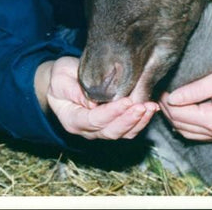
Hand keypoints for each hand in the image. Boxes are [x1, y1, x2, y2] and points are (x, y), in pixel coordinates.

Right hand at [36, 56, 159, 139]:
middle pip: (111, 132)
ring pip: (123, 134)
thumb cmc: (61, 77)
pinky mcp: (112, 125)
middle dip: (128, 119)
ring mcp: (100, 130)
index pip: (94, 120)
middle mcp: (87, 130)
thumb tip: (92, 102)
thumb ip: (73, 90)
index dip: (111, 112)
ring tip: (150, 107)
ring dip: (138, 122)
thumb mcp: (61, 77)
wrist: (64, 81)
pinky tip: (151, 108)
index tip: (126, 101)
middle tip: (142, 106)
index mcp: (72, 120)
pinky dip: (141, 121)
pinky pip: (129, 129)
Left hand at [158, 53, 211, 140]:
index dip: (166, 102)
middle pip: (182, 126)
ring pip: (190, 134)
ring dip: (177, 120)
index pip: (180, 114)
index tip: (160, 89)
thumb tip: (172, 98)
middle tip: (160, 95)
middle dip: (168, 111)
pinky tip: (184, 113)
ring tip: (169, 103)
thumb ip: (194, 90)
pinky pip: (201, 136)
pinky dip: (189, 126)